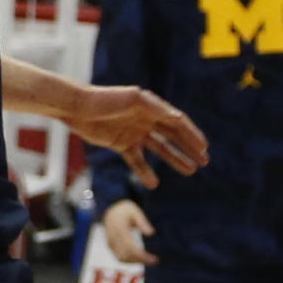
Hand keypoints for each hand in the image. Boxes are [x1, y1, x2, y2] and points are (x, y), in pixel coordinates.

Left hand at [70, 84, 207, 187]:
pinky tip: (154, 183)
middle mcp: (145, 119)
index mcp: (150, 106)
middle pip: (172, 135)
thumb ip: (155, 107)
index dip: (191, 134)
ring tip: (191, 170)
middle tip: (204, 162)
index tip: (204, 148)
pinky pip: (137, 160)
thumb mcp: (133, 99)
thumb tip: (178, 117)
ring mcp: (134, 132)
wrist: (77, 107)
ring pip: (160, 148)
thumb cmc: (105, 99)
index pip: (177, 121)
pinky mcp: (120, 143)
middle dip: (188, 148)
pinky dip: (145, 171)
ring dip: (175, 159)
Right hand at [103, 198, 157, 264]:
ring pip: (122, 258)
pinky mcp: (110, 246)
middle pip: (127, 255)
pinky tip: (139, 259)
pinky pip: (119, 257)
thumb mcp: (134, 211)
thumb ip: (142, 222)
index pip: (131, 247)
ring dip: (135, 262)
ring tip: (148, 260)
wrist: (110, 210)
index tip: (154, 259)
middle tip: (155, 260)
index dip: (143, 256)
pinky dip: (129, 261)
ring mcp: (110, 243)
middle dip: (141, 260)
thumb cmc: (125, 210)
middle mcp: (113, 237)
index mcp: (119, 228)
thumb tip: (151, 233)